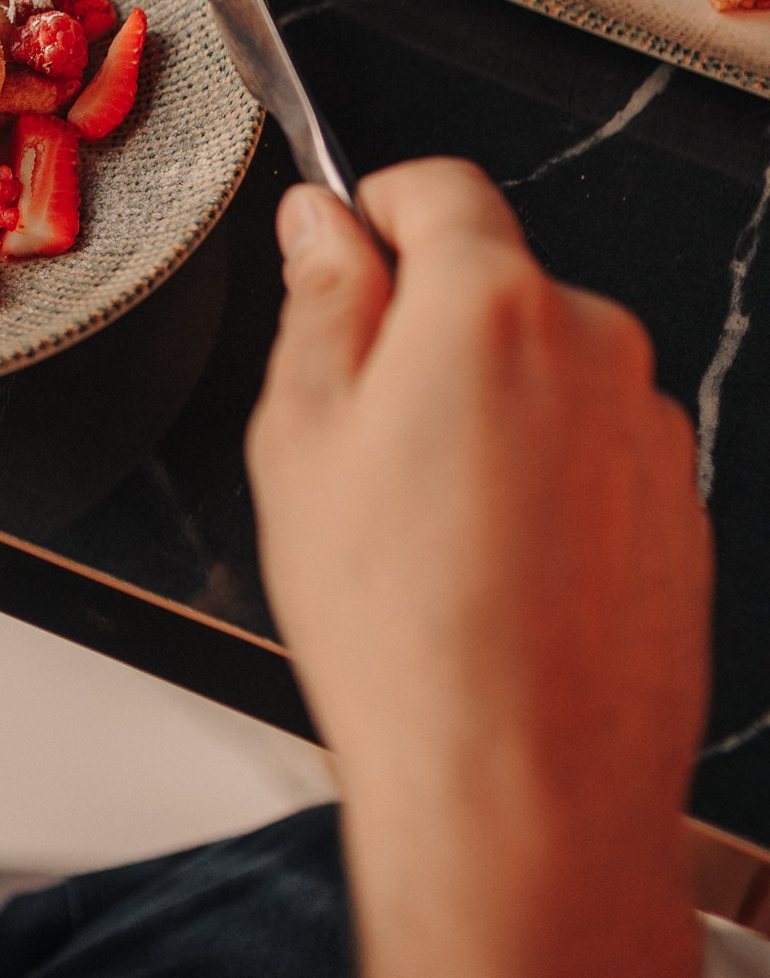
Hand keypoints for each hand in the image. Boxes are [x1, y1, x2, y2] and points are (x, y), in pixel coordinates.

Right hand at [250, 160, 708, 977]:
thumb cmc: (402, 628)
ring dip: (486, 411)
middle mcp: (595, 347)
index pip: (437, 185)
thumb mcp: (300, 436)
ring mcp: (648, 433)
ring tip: (423, 530)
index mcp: (494, 304)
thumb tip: (319, 224)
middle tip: (356, 436)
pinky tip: (488, 572)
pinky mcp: (678, 512)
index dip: (372, 212)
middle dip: (424, 331)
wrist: (521, 791)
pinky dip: (540, 484)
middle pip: (494, 284)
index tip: (337, 258)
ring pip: (543, 375)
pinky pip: (590, 456)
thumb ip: (320, 301)